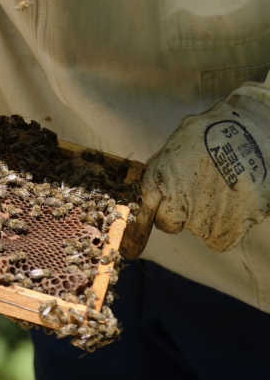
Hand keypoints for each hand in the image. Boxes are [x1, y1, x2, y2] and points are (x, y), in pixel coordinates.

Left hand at [121, 85, 269, 257]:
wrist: (250, 132)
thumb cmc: (212, 131)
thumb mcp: (176, 143)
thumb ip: (162, 167)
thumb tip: (152, 189)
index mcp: (158, 179)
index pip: (142, 211)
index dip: (137, 229)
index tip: (129, 248)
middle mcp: (177, 202)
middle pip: (168, 224)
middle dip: (178, 214)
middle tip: (197, 194)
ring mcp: (203, 217)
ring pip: (197, 231)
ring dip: (205, 218)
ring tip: (221, 190)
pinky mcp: (231, 226)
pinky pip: (218, 241)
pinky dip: (224, 231)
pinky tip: (232, 207)